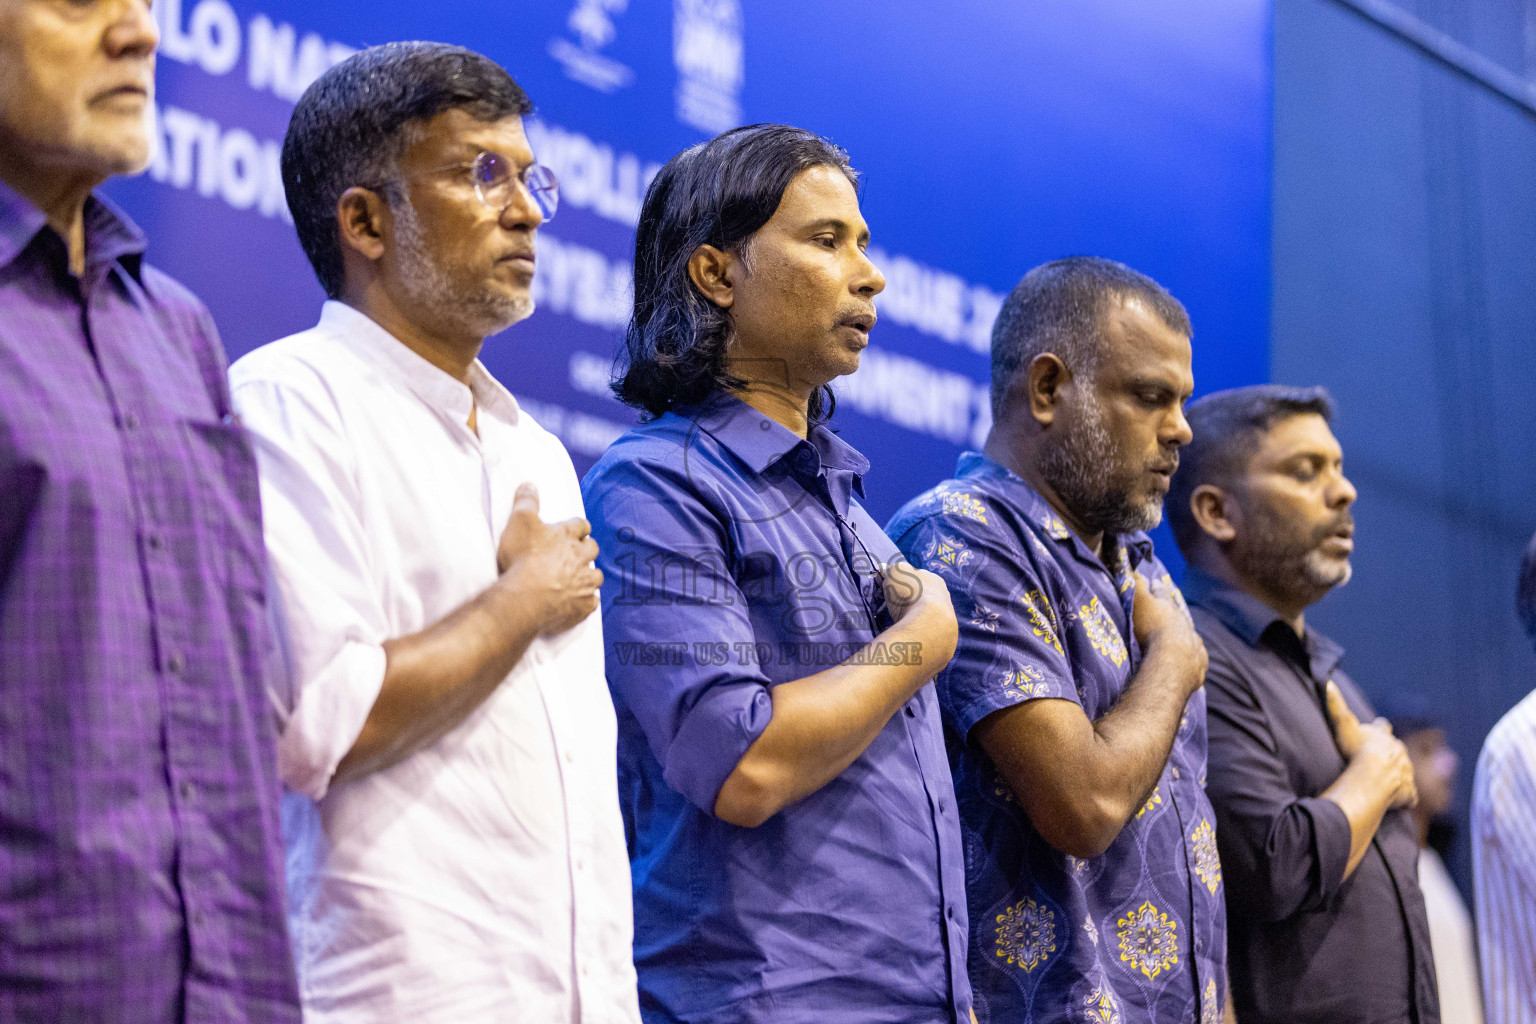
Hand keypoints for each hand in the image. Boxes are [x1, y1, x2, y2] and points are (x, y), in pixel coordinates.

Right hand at [496, 483, 602, 635]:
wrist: (526, 597)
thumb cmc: (522, 558)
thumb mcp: (519, 521)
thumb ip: (525, 501)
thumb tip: (529, 484)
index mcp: (566, 536)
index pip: (580, 525)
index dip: (578, 528)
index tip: (576, 530)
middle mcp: (580, 557)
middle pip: (592, 549)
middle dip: (587, 550)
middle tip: (577, 554)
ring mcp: (584, 583)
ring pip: (596, 576)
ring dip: (590, 576)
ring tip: (580, 579)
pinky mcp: (582, 606)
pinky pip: (592, 602)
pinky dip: (587, 602)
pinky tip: (579, 603)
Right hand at [884, 561, 957, 667]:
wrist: (928, 624)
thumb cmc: (910, 594)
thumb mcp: (896, 572)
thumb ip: (892, 570)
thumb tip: (888, 571)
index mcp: (935, 579)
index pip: (918, 578)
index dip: (905, 584)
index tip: (895, 592)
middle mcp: (945, 596)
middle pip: (926, 597)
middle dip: (914, 602)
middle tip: (900, 609)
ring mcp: (947, 618)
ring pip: (930, 615)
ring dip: (919, 618)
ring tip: (905, 625)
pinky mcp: (946, 637)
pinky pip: (931, 632)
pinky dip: (922, 633)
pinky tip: (913, 636)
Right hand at [1131, 572, 1206, 693]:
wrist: (1172, 662)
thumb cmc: (1151, 630)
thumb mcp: (1139, 602)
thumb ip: (1136, 584)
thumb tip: (1133, 565)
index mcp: (1169, 608)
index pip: (1162, 593)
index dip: (1157, 588)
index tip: (1155, 582)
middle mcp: (1185, 624)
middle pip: (1178, 615)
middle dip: (1172, 613)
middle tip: (1167, 612)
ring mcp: (1194, 644)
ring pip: (1189, 636)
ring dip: (1183, 636)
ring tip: (1178, 639)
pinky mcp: (1198, 664)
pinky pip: (1195, 658)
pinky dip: (1191, 657)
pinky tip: (1188, 661)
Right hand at [1326, 682, 1416, 807]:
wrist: (1372, 778)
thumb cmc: (1356, 751)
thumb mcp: (1343, 725)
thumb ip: (1335, 704)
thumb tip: (1327, 681)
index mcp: (1384, 736)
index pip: (1382, 727)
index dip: (1379, 728)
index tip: (1378, 727)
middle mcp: (1399, 752)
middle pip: (1397, 748)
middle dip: (1391, 752)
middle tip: (1380, 758)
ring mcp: (1406, 772)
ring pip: (1405, 771)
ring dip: (1398, 774)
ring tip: (1388, 781)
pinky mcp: (1409, 793)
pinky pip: (1409, 796)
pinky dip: (1405, 797)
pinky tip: (1399, 800)